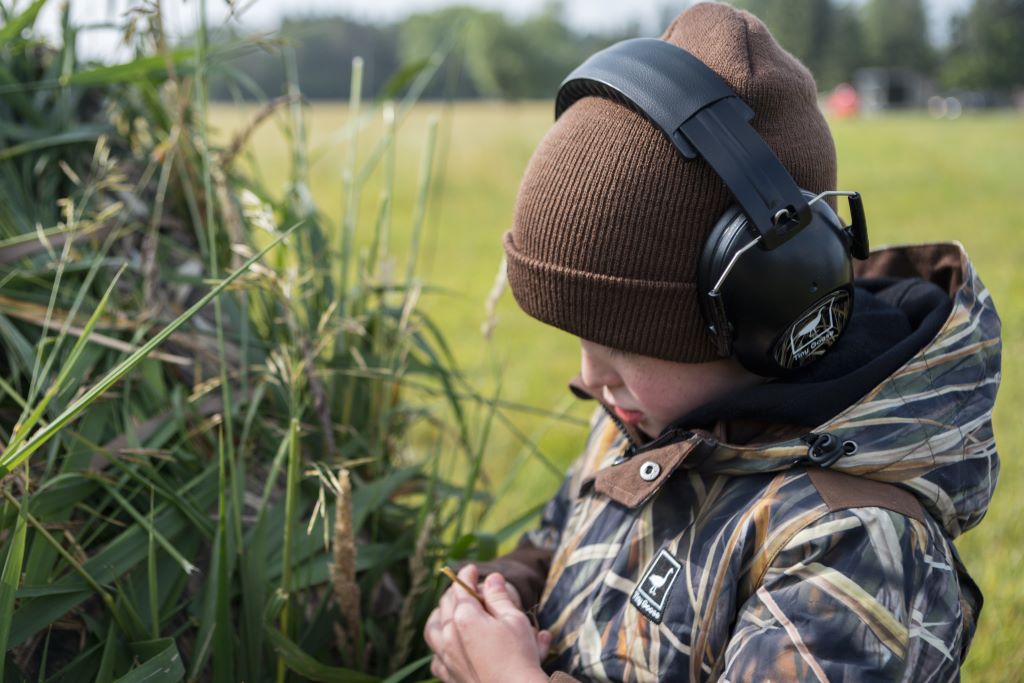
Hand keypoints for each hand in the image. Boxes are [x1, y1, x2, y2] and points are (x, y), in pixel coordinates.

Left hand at [424, 564, 550, 682]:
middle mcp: (449, 636)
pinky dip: (439, 647)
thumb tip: (491, 578)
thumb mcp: (514, 619)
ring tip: (449, 612)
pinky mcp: (449, 676)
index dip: (467, 576)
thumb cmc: (518, 657)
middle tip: (469, 589)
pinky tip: (448, 646)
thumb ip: (499, 597)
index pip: (461, 588)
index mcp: (464, 617)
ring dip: (439, 617)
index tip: (472, 569)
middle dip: (456, 593)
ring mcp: (446, 658)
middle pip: (445, 605)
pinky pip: (436, 658)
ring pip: (432, 630)